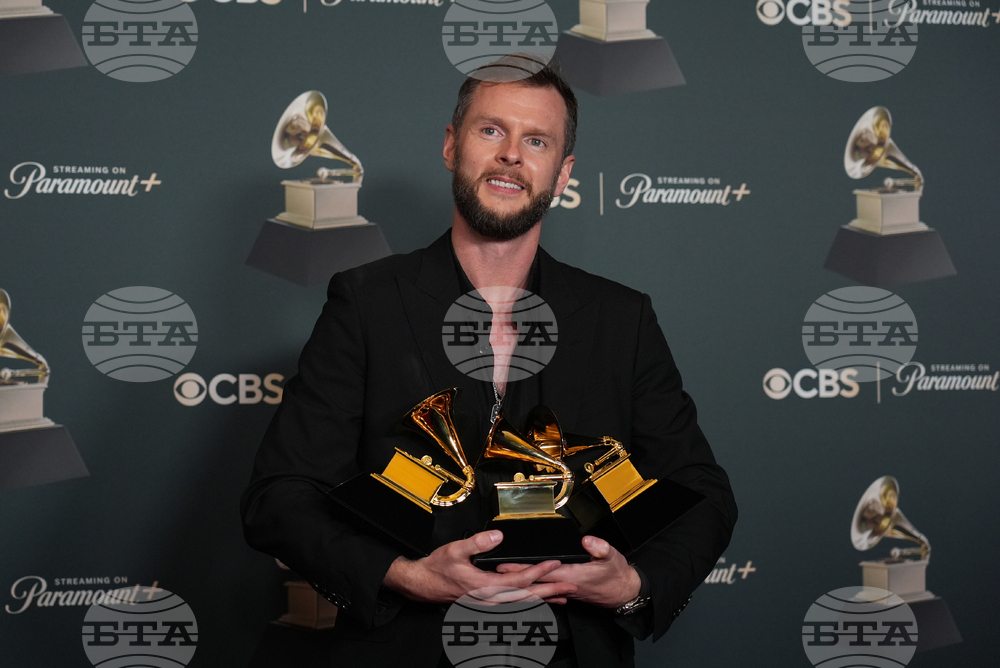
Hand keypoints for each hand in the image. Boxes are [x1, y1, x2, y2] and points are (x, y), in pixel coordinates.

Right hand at [382, 530, 577, 604]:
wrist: (422, 584)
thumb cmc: (437, 568)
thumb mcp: (455, 550)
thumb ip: (477, 542)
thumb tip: (497, 536)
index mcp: (485, 585)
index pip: (520, 579)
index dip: (540, 571)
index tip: (555, 563)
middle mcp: (490, 598)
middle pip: (527, 595)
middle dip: (551, 591)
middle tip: (571, 587)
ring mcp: (489, 602)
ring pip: (522, 602)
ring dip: (544, 599)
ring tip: (562, 596)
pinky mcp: (487, 602)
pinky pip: (514, 603)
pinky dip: (530, 601)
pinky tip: (538, 599)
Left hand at [496, 536, 640, 607]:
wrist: (625, 593)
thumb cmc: (618, 576)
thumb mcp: (613, 557)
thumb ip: (600, 548)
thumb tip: (587, 540)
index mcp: (572, 576)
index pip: (540, 573)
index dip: (521, 569)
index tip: (503, 564)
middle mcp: (565, 585)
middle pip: (532, 581)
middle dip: (511, 576)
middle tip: (492, 569)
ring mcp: (565, 590)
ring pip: (537, 586)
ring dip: (519, 581)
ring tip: (501, 576)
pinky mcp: (567, 590)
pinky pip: (546, 589)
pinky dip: (533, 586)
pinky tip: (525, 585)